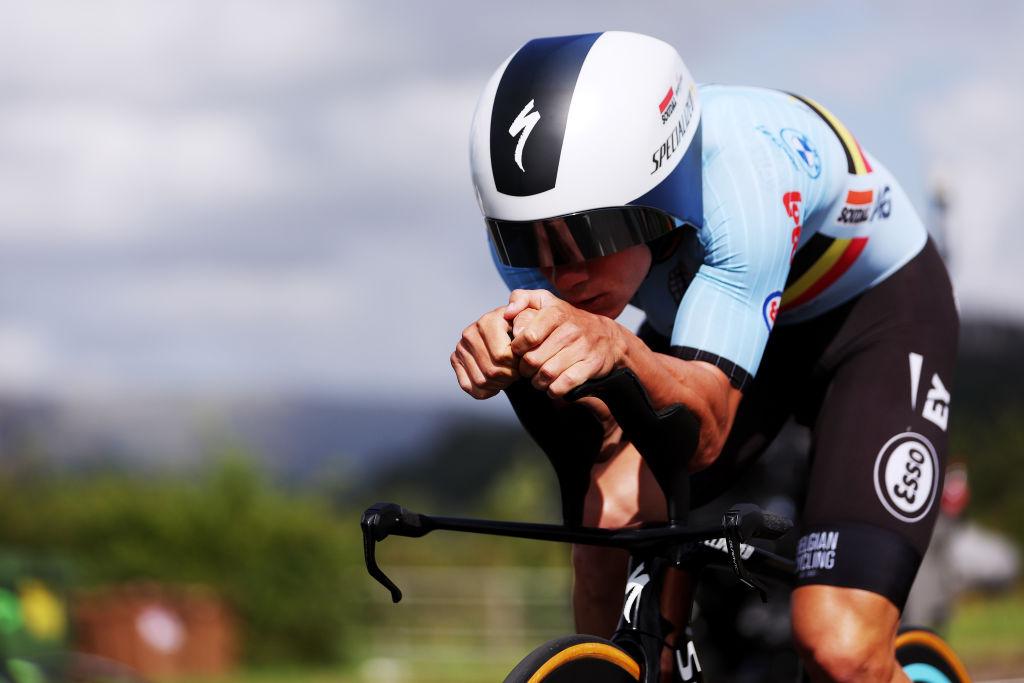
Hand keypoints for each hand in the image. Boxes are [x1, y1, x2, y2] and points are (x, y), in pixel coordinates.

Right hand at [451, 306, 520, 398]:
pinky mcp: (455, 359)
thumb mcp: (532, 319)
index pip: (502, 356)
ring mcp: (461, 346)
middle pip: (492, 370)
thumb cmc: (524, 329)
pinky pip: (468, 386)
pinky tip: (495, 384)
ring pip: (481, 381)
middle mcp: (470, 332)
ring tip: (508, 376)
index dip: (517, 365)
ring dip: (499, 384)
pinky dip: (484, 391)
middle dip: (509, 377)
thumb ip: (528, 317)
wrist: (510, 332)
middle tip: (517, 373)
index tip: (524, 362)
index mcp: (488, 321)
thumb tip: (515, 325)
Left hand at [505, 289, 623, 396]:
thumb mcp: (545, 301)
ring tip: (537, 378)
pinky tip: (552, 386)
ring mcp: (582, 348)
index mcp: (555, 313)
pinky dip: (554, 390)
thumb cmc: (568, 321)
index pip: (528, 336)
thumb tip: (508, 312)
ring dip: (537, 382)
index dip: (517, 349)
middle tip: (526, 369)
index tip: (518, 352)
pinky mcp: (591, 365)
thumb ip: (522, 299)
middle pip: (534, 359)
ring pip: (547, 373)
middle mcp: (570, 330)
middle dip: (525, 369)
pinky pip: (564, 384)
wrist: (606, 337)